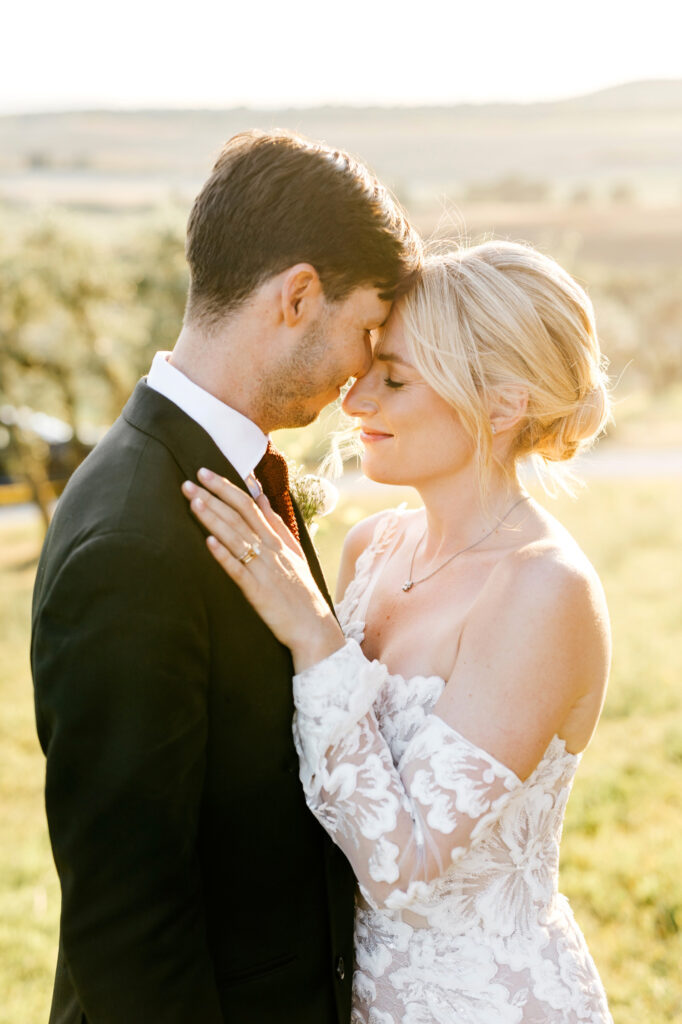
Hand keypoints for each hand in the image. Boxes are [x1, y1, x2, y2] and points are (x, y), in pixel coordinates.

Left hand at [181, 469, 344, 671]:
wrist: (314, 627)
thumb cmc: (301, 591)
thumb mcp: (293, 551)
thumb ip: (276, 523)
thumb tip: (260, 496)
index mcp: (277, 539)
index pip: (249, 505)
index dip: (226, 487)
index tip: (205, 473)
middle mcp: (270, 549)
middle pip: (239, 516)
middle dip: (214, 496)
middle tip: (190, 480)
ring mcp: (264, 569)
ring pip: (235, 538)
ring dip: (214, 519)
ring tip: (194, 502)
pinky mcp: (258, 591)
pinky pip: (239, 571)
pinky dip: (224, 556)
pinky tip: (209, 542)